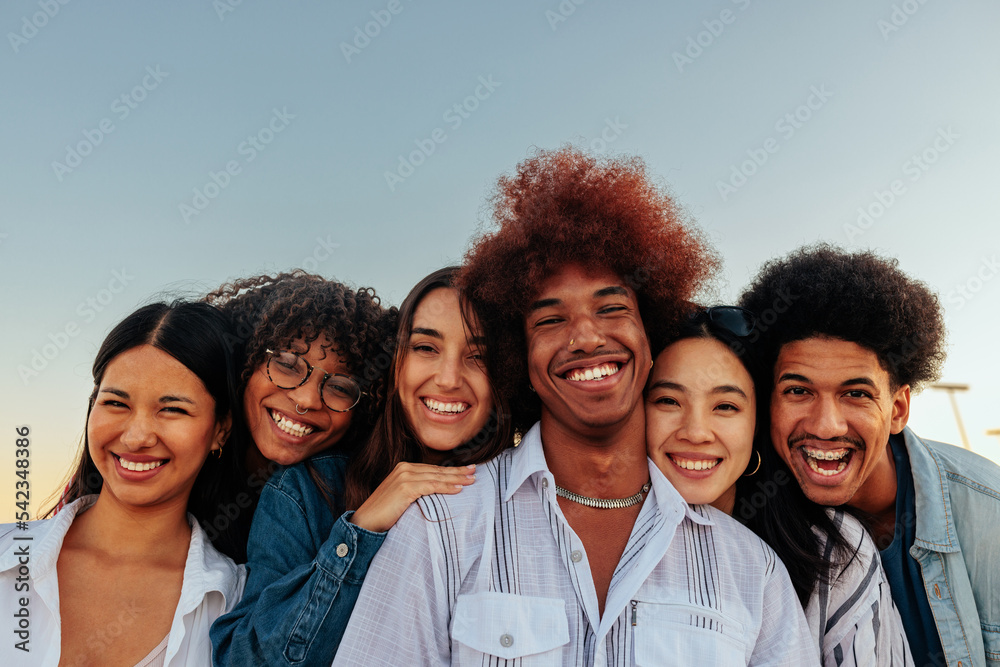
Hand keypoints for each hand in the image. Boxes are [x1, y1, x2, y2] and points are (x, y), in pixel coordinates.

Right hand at [349, 462, 475, 532]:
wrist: (365, 522)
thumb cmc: (384, 514)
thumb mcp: (403, 498)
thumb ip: (417, 490)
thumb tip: (437, 492)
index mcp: (404, 468)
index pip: (433, 469)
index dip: (451, 470)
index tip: (466, 471)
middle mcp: (404, 468)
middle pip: (437, 471)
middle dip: (457, 472)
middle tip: (474, 472)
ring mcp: (404, 476)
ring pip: (437, 477)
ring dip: (456, 479)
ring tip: (471, 480)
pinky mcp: (405, 487)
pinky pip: (431, 486)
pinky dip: (446, 488)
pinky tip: (458, 489)